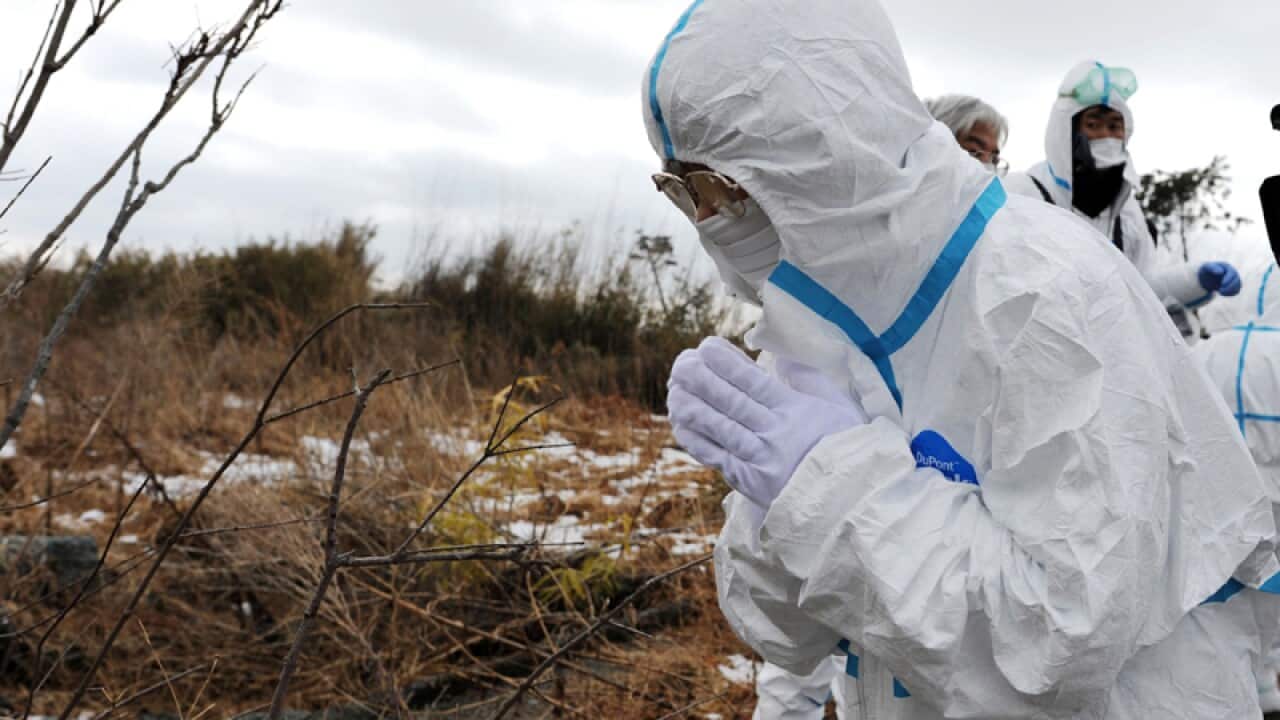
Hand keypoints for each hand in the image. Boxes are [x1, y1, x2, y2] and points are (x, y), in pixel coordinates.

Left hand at [666, 337, 866, 508]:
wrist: (852, 502)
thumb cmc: (849, 450)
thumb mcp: (840, 407)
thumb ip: (810, 380)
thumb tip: (780, 359)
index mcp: (795, 410)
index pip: (753, 380)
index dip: (726, 361)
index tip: (706, 346)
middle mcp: (773, 433)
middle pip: (729, 400)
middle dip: (701, 378)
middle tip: (681, 363)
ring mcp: (759, 459)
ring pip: (717, 426)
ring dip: (691, 405)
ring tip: (673, 388)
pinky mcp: (749, 482)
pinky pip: (716, 456)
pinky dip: (695, 439)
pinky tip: (679, 422)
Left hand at [1199, 262, 1241, 295]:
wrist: (1207, 276)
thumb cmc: (1206, 270)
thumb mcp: (1206, 268)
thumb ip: (1212, 268)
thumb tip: (1221, 272)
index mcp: (1227, 267)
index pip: (1232, 273)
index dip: (1228, 279)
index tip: (1222, 284)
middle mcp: (1233, 272)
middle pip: (1237, 280)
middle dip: (1229, 287)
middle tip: (1220, 291)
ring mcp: (1234, 279)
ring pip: (1238, 286)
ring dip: (1230, 291)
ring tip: (1220, 292)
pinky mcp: (1233, 285)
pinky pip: (1236, 291)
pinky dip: (1230, 293)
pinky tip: (1222, 294)